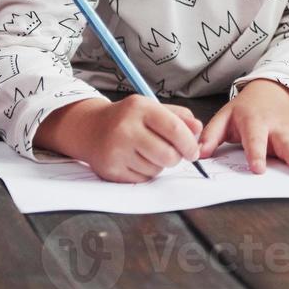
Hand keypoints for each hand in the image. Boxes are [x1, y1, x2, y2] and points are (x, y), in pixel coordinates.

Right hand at [37, 96, 203, 183]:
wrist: (90, 128)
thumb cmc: (127, 118)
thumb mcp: (151, 108)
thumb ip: (178, 117)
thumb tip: (198, 130)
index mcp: (139, 108)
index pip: (174, 129)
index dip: (189, 143)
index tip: (193, 151)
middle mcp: (125, 128)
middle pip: (167, 155)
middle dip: (175, 158)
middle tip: (171, 153)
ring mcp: (116, 150)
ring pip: (156, 169)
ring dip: (159, 165)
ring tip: (147, 152)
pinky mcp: (110, 170)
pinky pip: (142, 180)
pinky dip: (145, 173)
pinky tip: (135, 160)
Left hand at [199, 79, 288, 176]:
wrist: (271, 89)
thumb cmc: (245, 109)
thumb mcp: (225, 116)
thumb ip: (211, 135)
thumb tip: (199, 152)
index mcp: (254, 122)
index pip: (255, 139)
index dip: (257, 153)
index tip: (259, 168)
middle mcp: (277, 126)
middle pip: (287, 143)